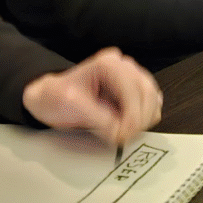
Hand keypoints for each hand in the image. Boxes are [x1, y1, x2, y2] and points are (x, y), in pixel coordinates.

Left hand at [22, 48, 162, 145]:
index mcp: (109, 64)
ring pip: (153, 97)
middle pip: (148, 92)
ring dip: (143, 119)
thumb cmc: (55, 97)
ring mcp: (131, 75)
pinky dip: (145, 116)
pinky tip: (129, 125)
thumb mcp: (72, 106)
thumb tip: (121, 133)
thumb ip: (99, 119)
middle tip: (124, 138)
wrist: (48, 96)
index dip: (132, 116)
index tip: (123, 136)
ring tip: (124, 133)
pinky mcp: (134, 88)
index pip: (133, 90)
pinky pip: (151, 102)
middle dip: (138, 119)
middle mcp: (124, 65)